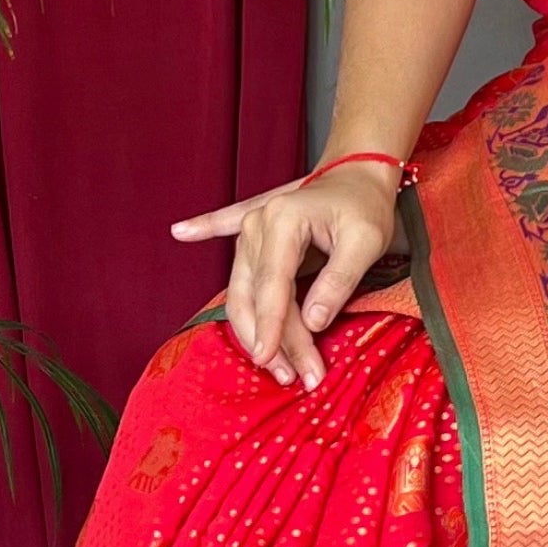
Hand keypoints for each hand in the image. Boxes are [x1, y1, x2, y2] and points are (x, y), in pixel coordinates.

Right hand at [168, 159, 401, 390]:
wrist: (359, 170)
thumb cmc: (365, 205)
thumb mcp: (365, 243)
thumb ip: (339, 281)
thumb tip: (313, 322)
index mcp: (283, 222)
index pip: (272, 287)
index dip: (272, 328)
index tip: (270, 360)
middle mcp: (258, 224)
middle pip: (252, 294)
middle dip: (269, 339)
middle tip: (291, 376)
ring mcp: (250, 225)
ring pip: (241, 287)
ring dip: (252, 326)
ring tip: (276, 364)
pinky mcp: (250, 227)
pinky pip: (221, 230)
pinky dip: (203, 229)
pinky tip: (181, 231)